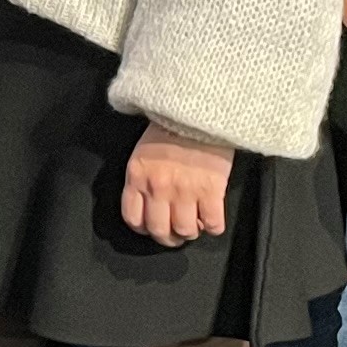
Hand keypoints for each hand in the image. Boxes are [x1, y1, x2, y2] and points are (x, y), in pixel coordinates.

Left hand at [121, 121, 233, 246]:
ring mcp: (185, 191)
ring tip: (195, 225)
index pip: (133, 218)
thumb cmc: (173, 125)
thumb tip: (148, 201)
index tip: (152, 228)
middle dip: (168, 238)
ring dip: (191, 232)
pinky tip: (213, 220)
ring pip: (185, 231)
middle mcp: (159, 187)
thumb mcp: (145, 151)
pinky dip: (213, 227)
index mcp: (138, 176)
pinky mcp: (211, 190)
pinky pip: (212, 223)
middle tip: (176, 235)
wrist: (200, 108)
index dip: (144, 229)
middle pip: (159, 231)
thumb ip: (143, 177)